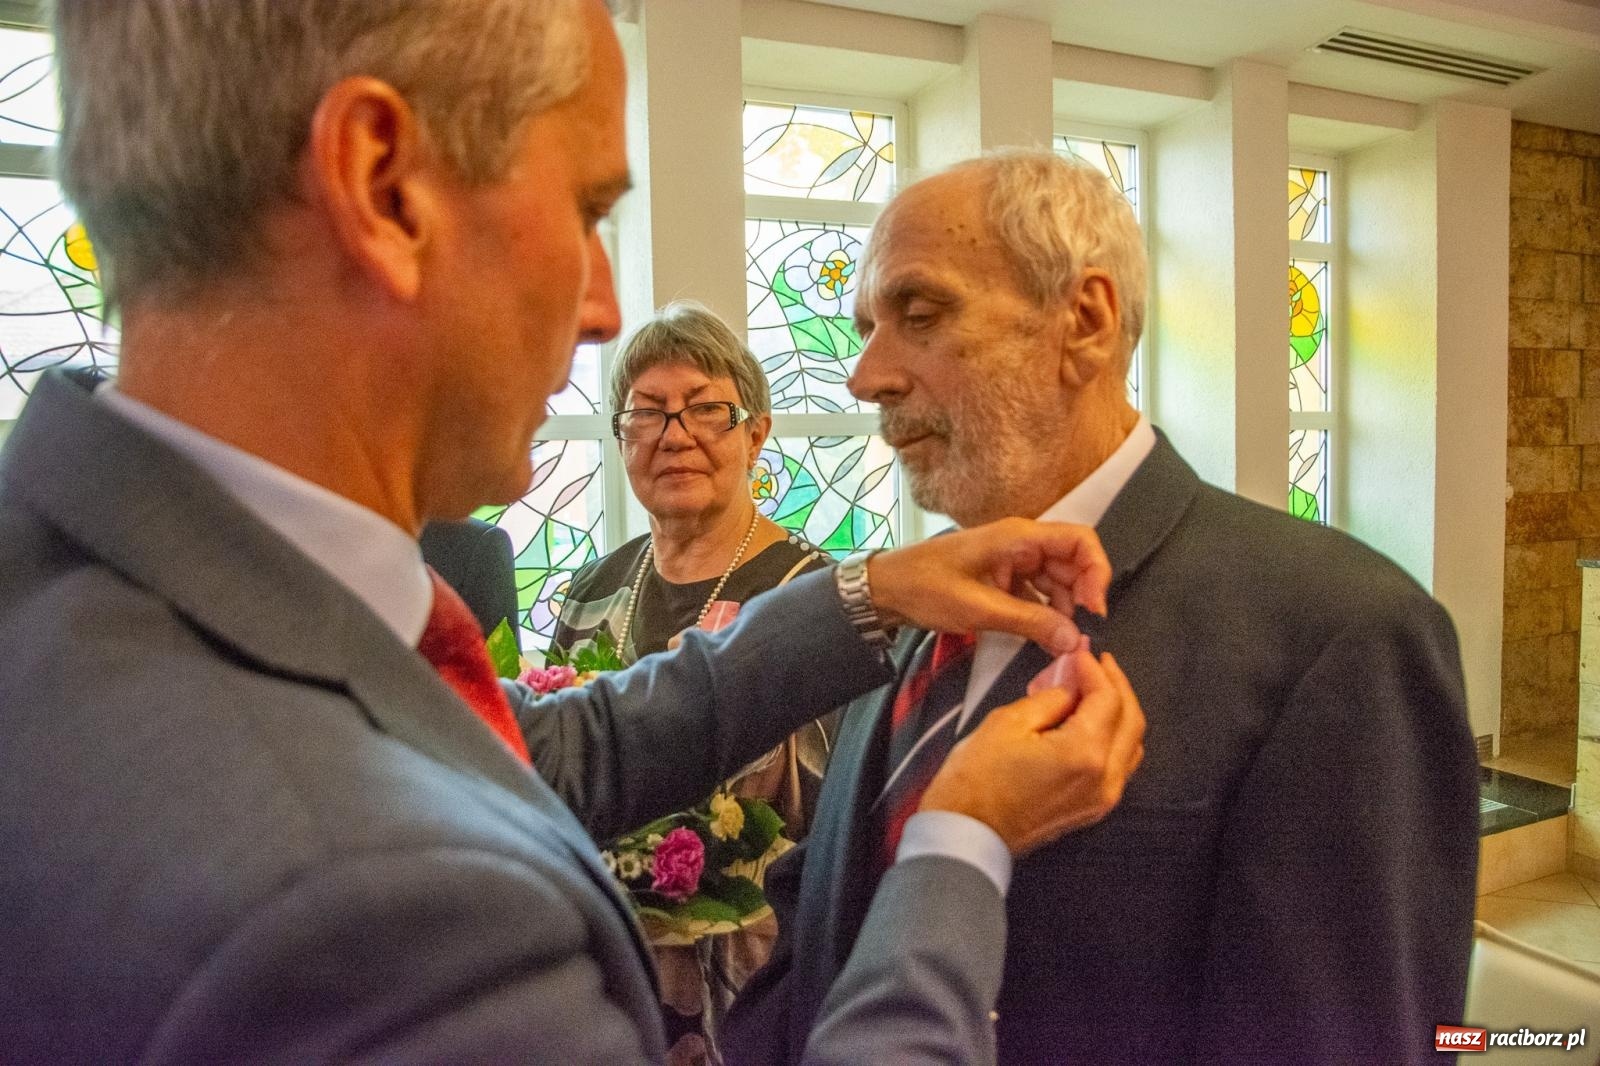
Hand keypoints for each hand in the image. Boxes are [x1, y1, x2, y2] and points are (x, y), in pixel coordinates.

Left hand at [867, 518, 1109, 656]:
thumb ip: (1030, 622)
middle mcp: (1021, 543)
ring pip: (1057, 580)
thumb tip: (1074, 639)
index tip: (1095, 608)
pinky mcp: (1003, 577)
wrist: (886, 589)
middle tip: (1078, 633)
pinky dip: (1044, 612)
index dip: (1096, 571)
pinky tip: (1044, 637)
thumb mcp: (980, 608)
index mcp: (1018, 536)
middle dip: (1081, 595)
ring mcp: (1012, 559)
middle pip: (1072, 562)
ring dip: (1064, 608)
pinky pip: (1036, 592)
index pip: (1080, 540)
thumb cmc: (926, 588)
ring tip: (1060, 640)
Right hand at [918, 648, 1144, 856]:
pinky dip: (1113, 737)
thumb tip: (1071, 680)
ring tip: (1093, 690)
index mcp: (1083, 753)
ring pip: (1131, 742)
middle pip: (1131, 718)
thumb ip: (1050, 697)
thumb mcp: (1007, 722)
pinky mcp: (1093, 808)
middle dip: (1116, 684)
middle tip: (1096, 664)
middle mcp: (1103, 778)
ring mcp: (1102, 798)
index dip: (1095, 669)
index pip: (1108, 697)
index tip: (1080, 654)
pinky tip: (1091, 723)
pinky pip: (1119, 765)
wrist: (966, 834)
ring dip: (1119, 711)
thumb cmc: (976, 783)